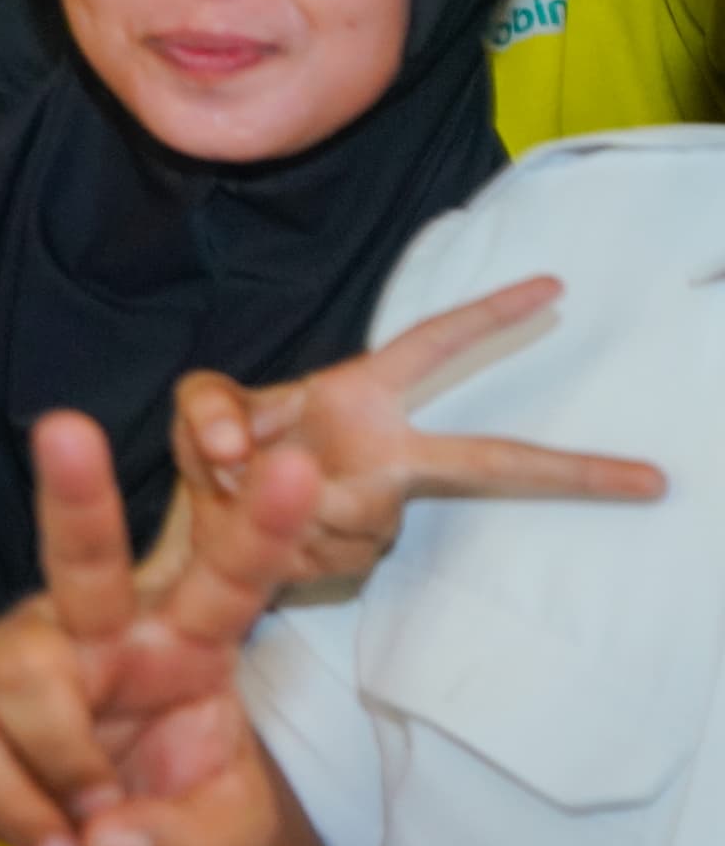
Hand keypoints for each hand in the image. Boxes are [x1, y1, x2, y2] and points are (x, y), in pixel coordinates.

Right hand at [0, 414, 320, 845]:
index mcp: (188, 643)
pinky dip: (18, 814)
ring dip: (64, 769)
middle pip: (86, 559)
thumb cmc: (174, 813)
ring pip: (29, 679)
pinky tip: (50, 838)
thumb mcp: (220, 842)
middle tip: (67, 429)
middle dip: (75, 494)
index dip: (261, 526)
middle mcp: (102, 629)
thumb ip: (182, 843)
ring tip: (85, 830)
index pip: (229, 579)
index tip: (302, 468)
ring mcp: (25, 654)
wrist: (98, 844)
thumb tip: (103, 837)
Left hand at [171, 273, 664, 590]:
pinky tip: (264, 531)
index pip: (433, 346)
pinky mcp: (357, 555)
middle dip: (567, 471)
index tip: (551, 289)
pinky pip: (322, 549)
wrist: (204, 532)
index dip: (488, 317)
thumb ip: (208, 409)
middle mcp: (387, 451)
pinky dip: (275, 538)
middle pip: (486, 459)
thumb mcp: (201, 412)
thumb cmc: (221, 451)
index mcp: (361, 394)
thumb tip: (234, 446)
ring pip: (358, 512)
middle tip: (645, 478)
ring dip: (286, 506)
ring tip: (252, 494)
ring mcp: (380, 507)